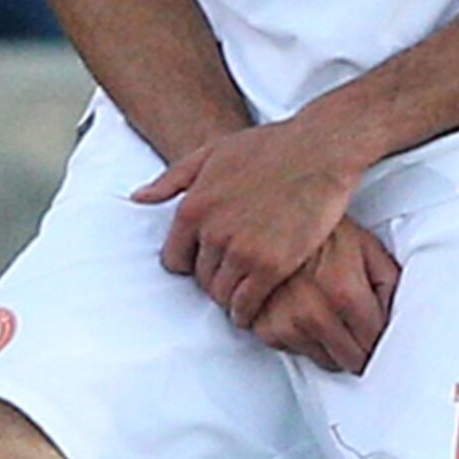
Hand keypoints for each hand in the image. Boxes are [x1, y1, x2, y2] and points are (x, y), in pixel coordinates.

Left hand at [135, 115, 372, 328]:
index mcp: (193, 207)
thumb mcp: (212, 152)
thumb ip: (173, 179)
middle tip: (234, 275)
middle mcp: (211, 232)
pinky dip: (248, 311)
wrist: (319, 150)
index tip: (207, 262)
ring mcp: (241, 250)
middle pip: (200, 279)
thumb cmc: (270, 146)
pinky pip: (246, 305)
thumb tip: (139, 198)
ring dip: (231, 296)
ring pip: (221, 295)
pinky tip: (255, 306)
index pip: (173, 259)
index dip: (190, 263)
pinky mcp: (271, 266)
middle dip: (215, 278)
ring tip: (246, 291)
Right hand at [247, 219, 402, 373]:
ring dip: (332, 344)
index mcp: (345, 292)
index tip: (377, 329)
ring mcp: (286, 323)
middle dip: (359, 346)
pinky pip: (296, 351)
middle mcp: (314, 313)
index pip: (374, 343)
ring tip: (329, 311)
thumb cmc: (321, 228)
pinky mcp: (265, 328)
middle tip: (357, 323)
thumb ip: (389, 283)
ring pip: (325, 361)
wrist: (273, 214)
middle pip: (351, 361)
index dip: (380, 337)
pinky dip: (303, 338)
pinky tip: (305, 311)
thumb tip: (399, 317)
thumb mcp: (367, 245)